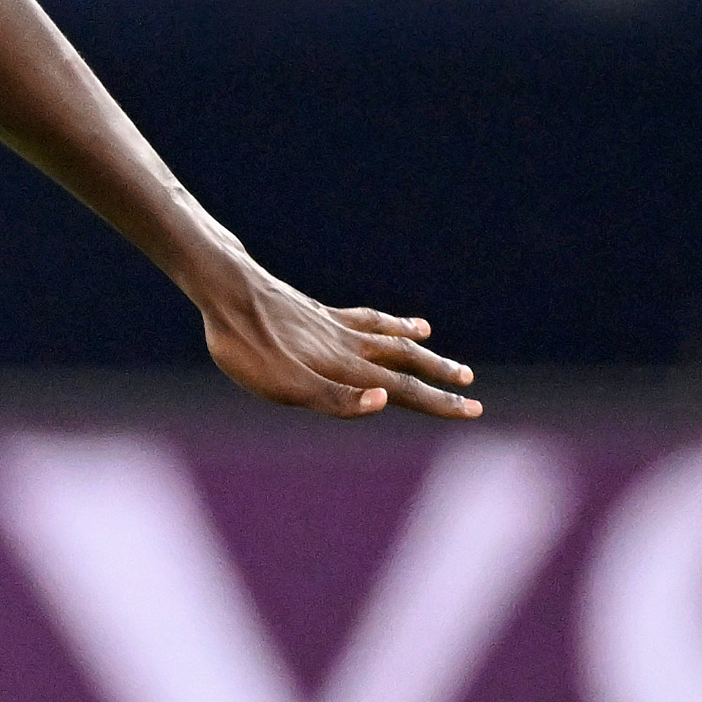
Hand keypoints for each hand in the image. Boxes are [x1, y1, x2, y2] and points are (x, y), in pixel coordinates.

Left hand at [201, 267, 480, 419]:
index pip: (402, 390)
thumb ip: (335, 399)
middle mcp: (348, 345)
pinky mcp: (318, 313)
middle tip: (470, 385)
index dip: (438, 403)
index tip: (474, 410)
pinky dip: (388, 322)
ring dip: (417, 348)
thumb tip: (384, 403)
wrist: (226, 291)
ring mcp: (335, 326)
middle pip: (404, 363)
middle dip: (438, 377)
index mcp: (344, 368)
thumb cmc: (249, 347)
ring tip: (435, 345)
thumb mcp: (285, 386)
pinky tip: (392, 321)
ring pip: (388, 338)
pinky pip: (365, 318)